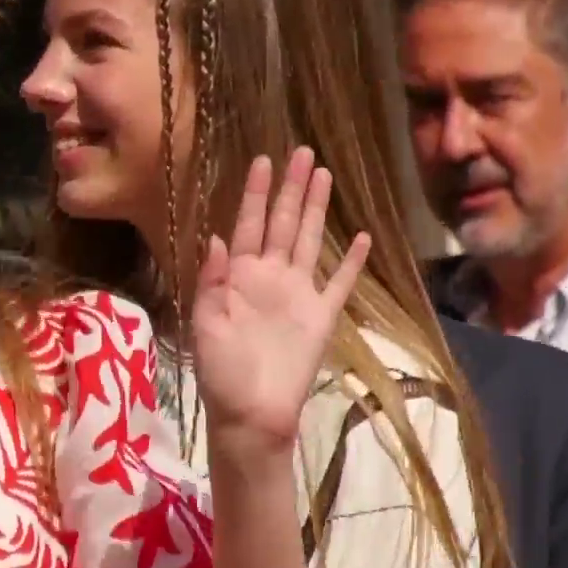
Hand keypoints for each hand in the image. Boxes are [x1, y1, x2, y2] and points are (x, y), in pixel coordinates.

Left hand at [188, 148, 370, 455]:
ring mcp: (297, 294)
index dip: (254, 193)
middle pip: (281, 222)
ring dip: (316, 208)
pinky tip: (361, 236)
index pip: (246, 224)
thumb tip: (215, 238)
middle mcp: (269, 277)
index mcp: (237, 276)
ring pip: (308, 240)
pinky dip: (351, 261)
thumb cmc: (222, 374)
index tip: (261, 160)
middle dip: (290, 188)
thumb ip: (212, 282)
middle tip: (301, 152)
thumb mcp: (205, 326)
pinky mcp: (321, 316)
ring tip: (324, 175)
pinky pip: (340, 282)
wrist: (252, 415)